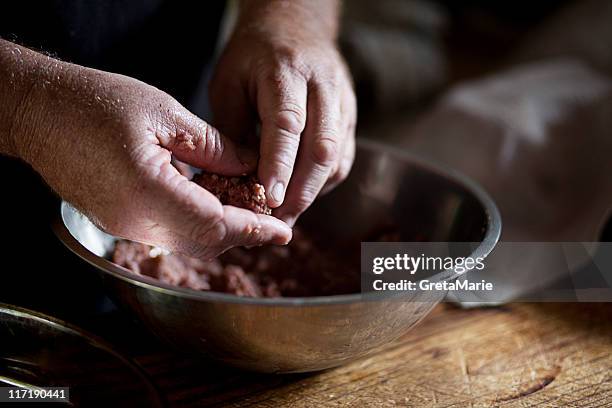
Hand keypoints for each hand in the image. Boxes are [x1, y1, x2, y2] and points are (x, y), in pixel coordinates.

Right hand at [6, 45, 290, 258]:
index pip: (216, 225)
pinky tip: (214, 207)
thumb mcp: (164, 115)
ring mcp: (125, 226)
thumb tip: (249, 167)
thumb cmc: (95, 103)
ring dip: (222, 231)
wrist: (38, 112)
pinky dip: (198, 226)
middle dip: (244, 233)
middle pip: (205, 242)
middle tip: (274, 222)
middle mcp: (136, 221)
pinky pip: (169, 234)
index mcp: (148, 193)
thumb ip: (213, 147)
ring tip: (250, 214)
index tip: (283, 230)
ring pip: (188, 242)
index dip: (254, 229)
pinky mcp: (119, 222)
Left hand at [210, 1, 356, 225]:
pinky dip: (324, 181)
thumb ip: (232, 129)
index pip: (288, 125)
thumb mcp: (228, 83)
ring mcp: (342, 101)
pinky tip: (304, 192)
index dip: (280, 166)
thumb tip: (238, 180)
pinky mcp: (350, 115)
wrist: (295, 24)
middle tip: (280, 220)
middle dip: (302, 191)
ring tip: (288, 214)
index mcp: (286, 72)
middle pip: (322, 148)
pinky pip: (343, 157)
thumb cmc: (253, 56)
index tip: (269, 200)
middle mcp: (322, 86)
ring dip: (313, 191)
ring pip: (337, 157)